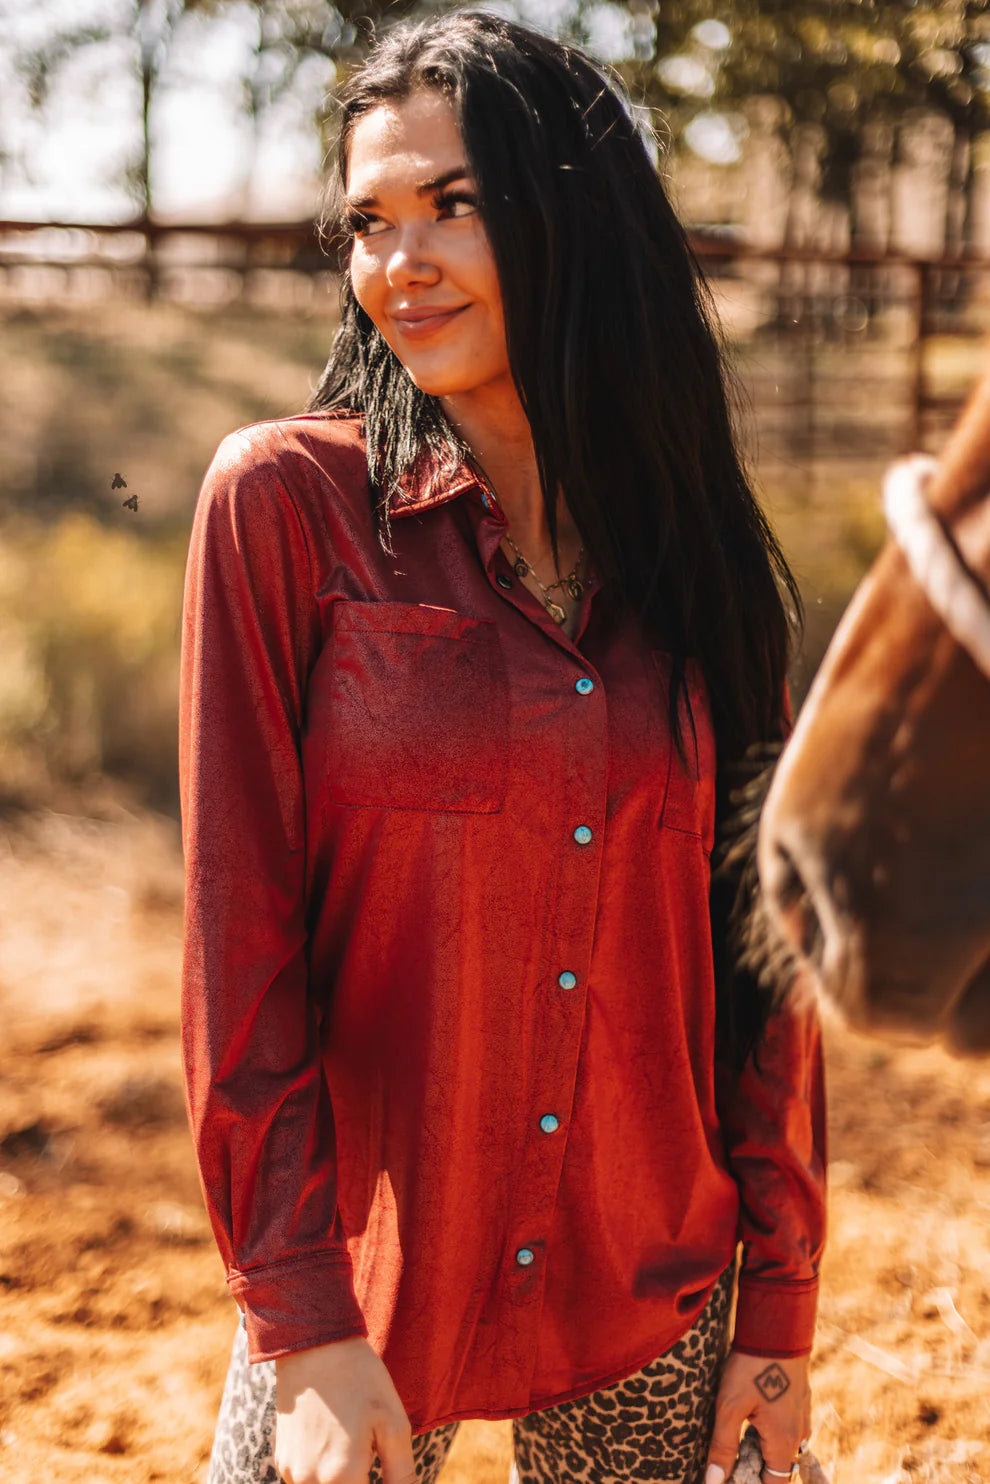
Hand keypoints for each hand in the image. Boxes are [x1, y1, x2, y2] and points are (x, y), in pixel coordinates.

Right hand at [274, 1336, 415, 1483]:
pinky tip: (334, 1436)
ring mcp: (291, 1472)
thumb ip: (401, 1474)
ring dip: (341, 1480)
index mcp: (341, 1478)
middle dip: (359, 1481)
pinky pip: (306, 1479)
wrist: (314, 1344)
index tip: (380, 1463)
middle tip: (369, 1450)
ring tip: (352, 1440)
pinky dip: (323, 1471)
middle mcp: (310, 1483)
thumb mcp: (394, 1424)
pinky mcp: (282, 1459)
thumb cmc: (359, 1380)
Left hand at [704, 1349, 810, 1483]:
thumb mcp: (729, 1407)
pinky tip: (752, 1417)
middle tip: (730, 1458)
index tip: (732, 1476)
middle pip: (779, 1467)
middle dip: (756, 1469)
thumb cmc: (751, 1367)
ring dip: (763, 1450)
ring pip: (784, 1447)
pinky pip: (787, 1428)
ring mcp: (802, 1415)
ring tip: (738, 1437)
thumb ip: (723, 1446)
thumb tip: (714, 1481)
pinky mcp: (799, 1400)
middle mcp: (799, 1434)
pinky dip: (770, 1432)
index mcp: (784, 1442)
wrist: (777, 1328)